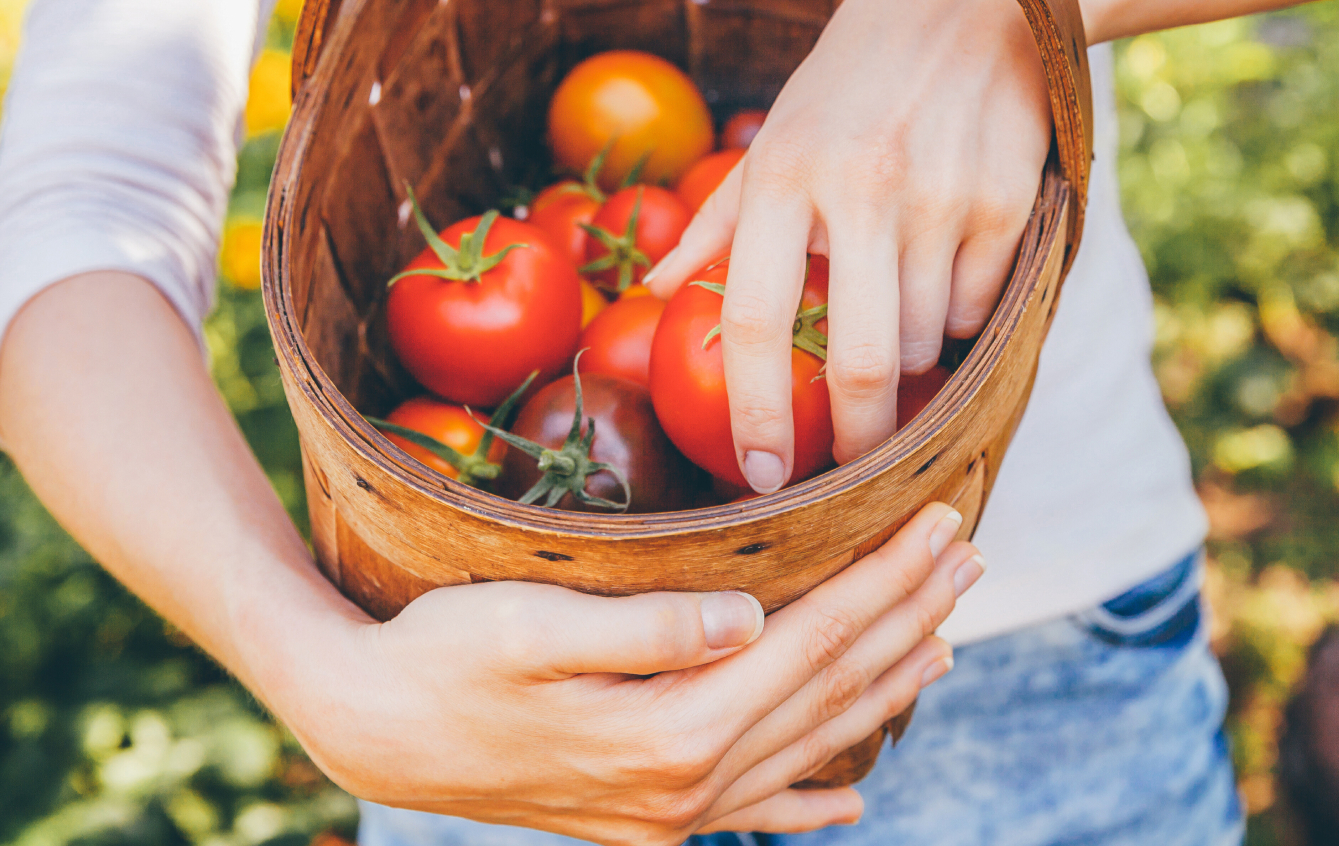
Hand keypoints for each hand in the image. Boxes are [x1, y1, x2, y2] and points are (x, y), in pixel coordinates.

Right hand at [258, 504, 982, 844]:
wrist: (371, 731)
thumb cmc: (441, 656)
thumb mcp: (528, 624)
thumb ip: (646, 628)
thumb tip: (752, 620)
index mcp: (670, 731)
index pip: (813, 641)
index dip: (885, 579)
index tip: (941, 523)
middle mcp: (686, 787)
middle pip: (829, 690)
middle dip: (906, 618)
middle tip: (967, 557)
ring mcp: (671, 814)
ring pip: (808, 745)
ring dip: (881, 690)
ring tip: (942, 640)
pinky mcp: (648, 818)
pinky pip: (753, 813)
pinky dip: (810, 801)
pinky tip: (851, 796)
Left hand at [648, 0, 1050, 486]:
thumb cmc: (852, 84)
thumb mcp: (775, 138)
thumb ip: (717, 224)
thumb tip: (656, 297)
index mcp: (785, 173)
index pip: (760, 318)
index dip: (756, 410)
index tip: (757, 475)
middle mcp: (862, 187)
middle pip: (860, 361)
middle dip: (855, 437)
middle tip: (847, 466)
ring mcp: (941, 198)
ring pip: (923, 342)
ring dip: (906, 358)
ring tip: (895, 313)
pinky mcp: (1005, 203)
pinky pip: (977, 310)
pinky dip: (958, 316)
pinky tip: (946, 269)